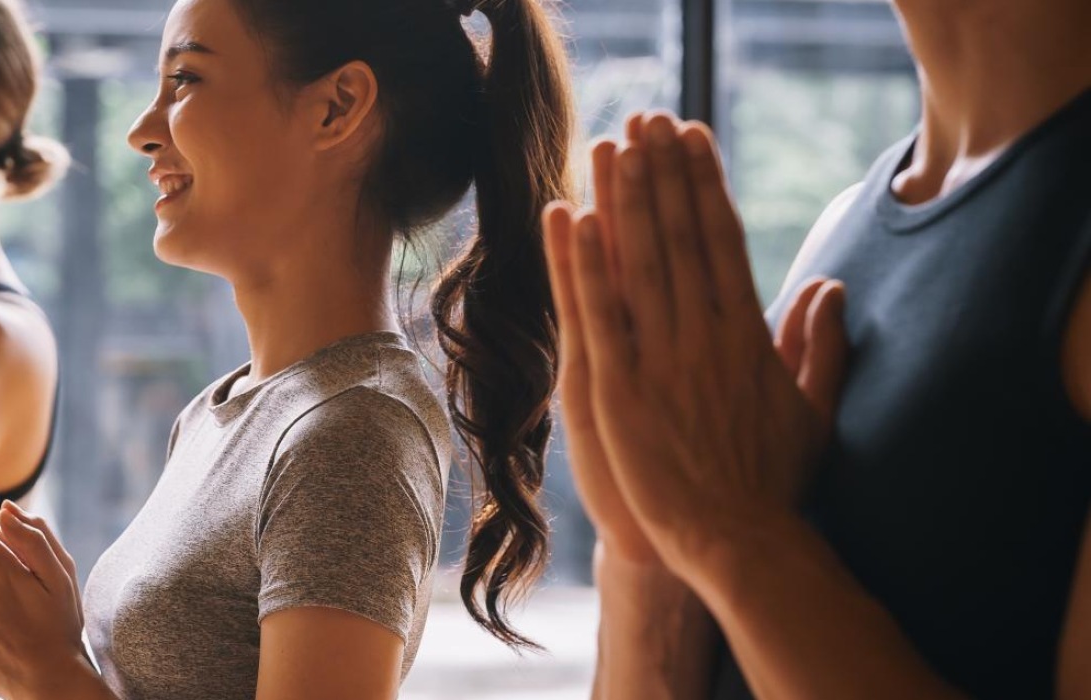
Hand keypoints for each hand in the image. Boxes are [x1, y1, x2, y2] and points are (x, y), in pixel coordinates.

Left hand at [552, 111, 848, 578]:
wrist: (738, 543)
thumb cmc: (773, 483)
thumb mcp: (813, 408)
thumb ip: (822, 345)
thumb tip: (832, 287)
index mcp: (747, 333)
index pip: (722, 239)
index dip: (703, 184)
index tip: (691, 137)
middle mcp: (705, 335)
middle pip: (680, 236)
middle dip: (661, 173)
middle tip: (646, 118)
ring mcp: (660, 360)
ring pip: (639, 262)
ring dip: (624, 198)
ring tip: (611, 145)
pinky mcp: (619, 390)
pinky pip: (596, 314)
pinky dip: (583, 264)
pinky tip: (571, 217)